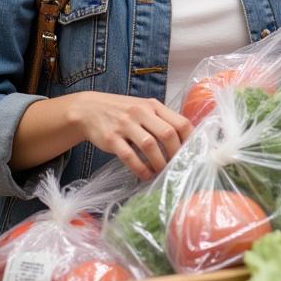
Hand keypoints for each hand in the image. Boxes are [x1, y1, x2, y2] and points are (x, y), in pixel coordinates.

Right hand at [67, 92, 192, 179]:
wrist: (88, 109)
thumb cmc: (122, 111)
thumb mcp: (144, 108)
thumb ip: (161, 119)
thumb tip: (183, 140)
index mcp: (153, 106)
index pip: (180, 122)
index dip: (189, 140)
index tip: (191, 153)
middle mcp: (141, 113)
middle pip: (167, 134)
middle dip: (175, 154)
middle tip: (176, 165)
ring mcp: (125, 125)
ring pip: (150, 146)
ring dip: (159, 163)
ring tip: (161, 172)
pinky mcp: (111, 139)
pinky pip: (129, 156)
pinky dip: (140, 168)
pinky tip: (146, 175)